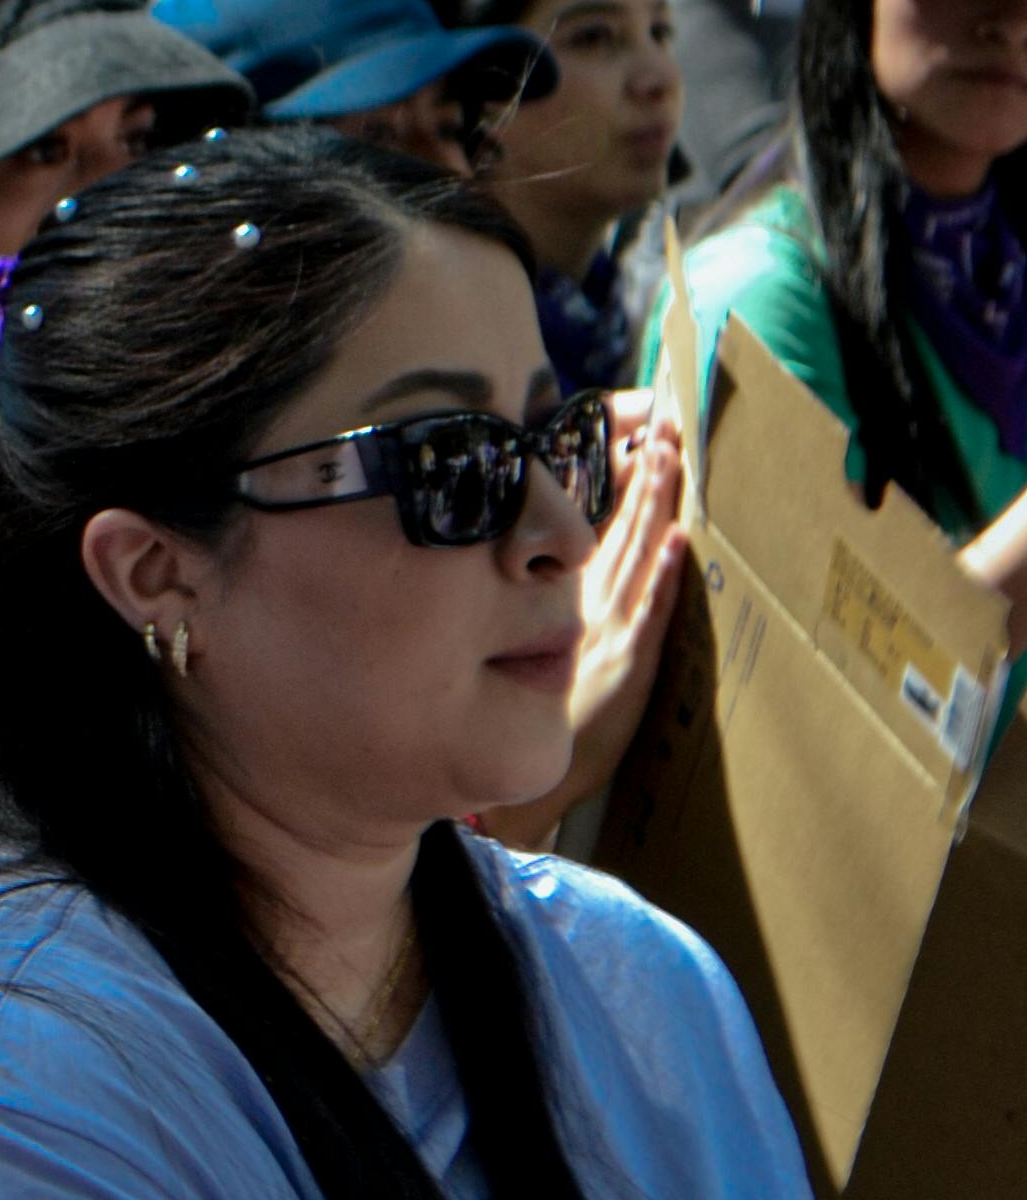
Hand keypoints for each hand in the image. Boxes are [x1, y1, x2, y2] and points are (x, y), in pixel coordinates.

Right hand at [560, 403, 688, 803]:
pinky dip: (664, 574)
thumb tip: (560, 563)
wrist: (521, 779)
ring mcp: (608, 630)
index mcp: (566, 598)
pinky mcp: (628, 663)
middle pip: (620, 525)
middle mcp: (585, 603)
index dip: (620, 477)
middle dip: (646, 471)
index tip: (639, 431)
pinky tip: (678, 540)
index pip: (597, 523)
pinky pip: (650, 609)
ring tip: (670, 454)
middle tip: (666, 420)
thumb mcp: (534, 652)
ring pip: (635, 553)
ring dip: (654, 503)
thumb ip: (548, 605)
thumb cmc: (535, 719)